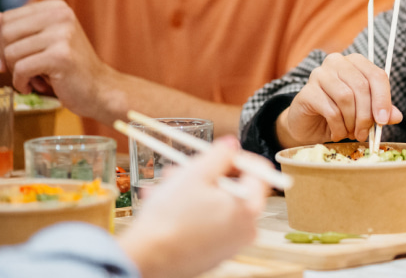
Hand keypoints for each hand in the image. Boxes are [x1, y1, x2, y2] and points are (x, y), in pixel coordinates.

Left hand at [0, 0, 117, 118]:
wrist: (99, 89)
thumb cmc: (68, 67)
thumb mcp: (38, 43)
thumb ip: (9, 27)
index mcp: (55, 7)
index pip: (7, 18)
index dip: (6, 43)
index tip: (20, 57)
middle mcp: (60, 15)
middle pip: (6, 33)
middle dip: (9, 57)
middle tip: (27, 70)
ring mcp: (62, 34)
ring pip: (11, 53)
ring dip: (17, 73)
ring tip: (36, 78)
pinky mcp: (61, 56)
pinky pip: (21, 70)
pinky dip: (22, 83)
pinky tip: (36, 86)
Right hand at [119, 136, 271, 277]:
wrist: (147, 259)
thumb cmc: (171, 216)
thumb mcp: (196, 173)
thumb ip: (220, 154)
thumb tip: (232, 145)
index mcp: (250, 207)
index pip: (259, 170)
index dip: (237, 156)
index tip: (216, 153)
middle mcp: (247, 229)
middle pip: (235, 188)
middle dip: (207, 174)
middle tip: (182, 167)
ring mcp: (231, 244)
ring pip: (217, 205)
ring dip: (193, 190)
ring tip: (164, 185)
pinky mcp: (213, 254)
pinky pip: (208, 223)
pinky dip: (192, 211)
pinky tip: (165, 204)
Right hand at [277, 52, 402, 146]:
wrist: (308, 125)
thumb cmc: (339, 115)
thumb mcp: (364, 113)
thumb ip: (380, 111)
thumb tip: (396, 116)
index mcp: (355, 62)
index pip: (376, 75)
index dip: (383, 99)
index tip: (383, 120)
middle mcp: (336, 62)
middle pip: (361, 86)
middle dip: (366, 115)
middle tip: (365, 134)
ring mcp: (319, 74)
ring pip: (346, 97)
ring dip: (351, 122)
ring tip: (350, 133)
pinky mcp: (307, 91)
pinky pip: (330, 110)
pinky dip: (338, 127)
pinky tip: (337, 134)